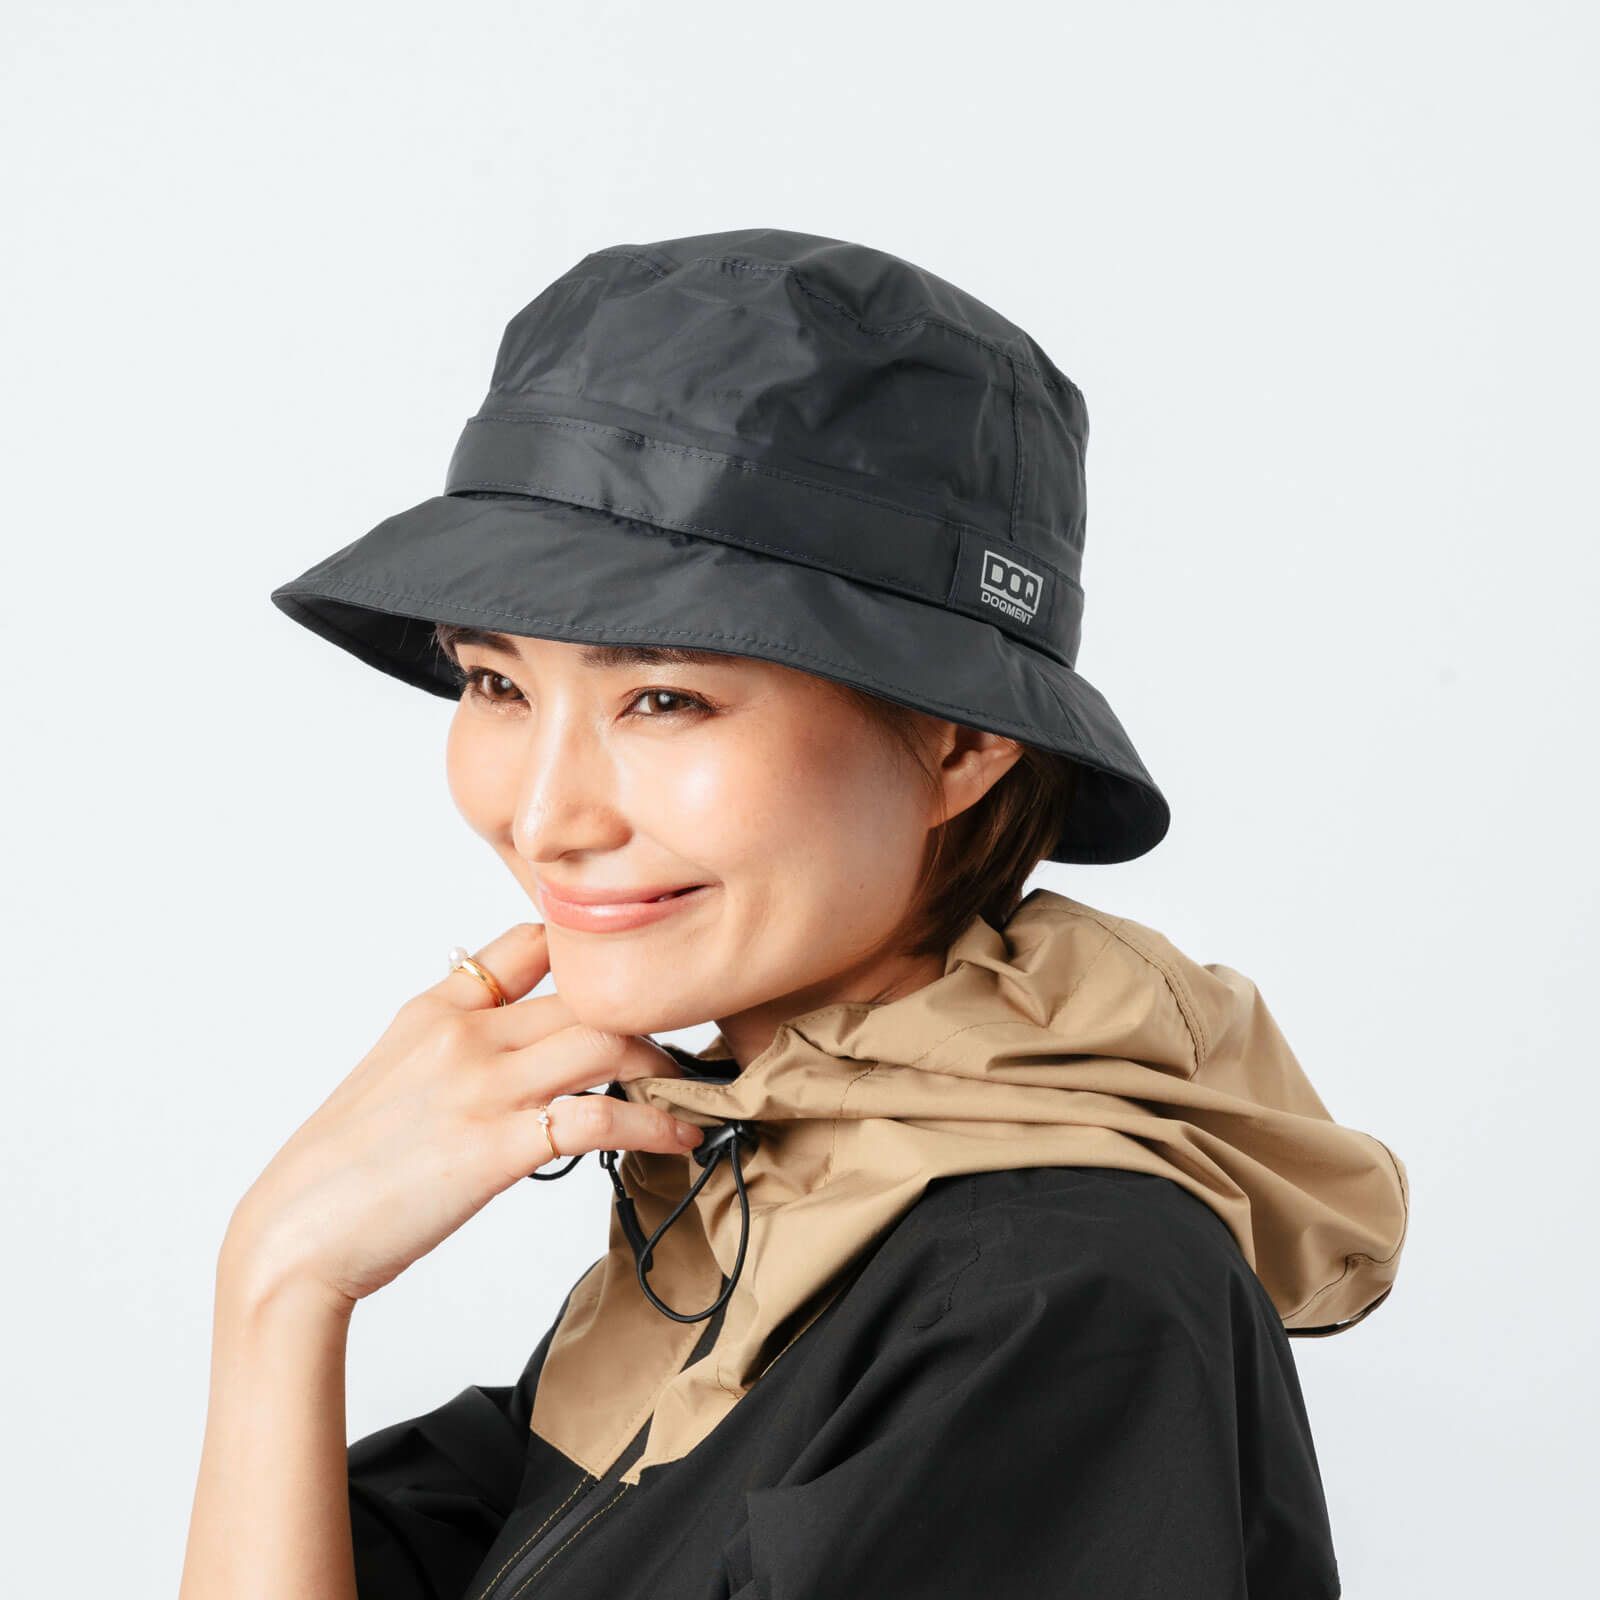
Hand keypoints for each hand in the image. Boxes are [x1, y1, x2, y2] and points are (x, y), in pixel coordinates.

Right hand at [221, 921, 703, 1310]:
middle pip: (588, 991)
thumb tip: (513, 1054)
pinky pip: (600, 1118)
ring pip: (606, 1040)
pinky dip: (654, 1124)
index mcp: (434, 1009)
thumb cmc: (342, 1170)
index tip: (632, 989)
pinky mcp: (497, 1147)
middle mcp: (463, 1033)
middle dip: (649, 1017)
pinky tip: (681, 1139)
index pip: (531, 940)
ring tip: (693, 1094)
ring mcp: (482, 1086)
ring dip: (664, 1066)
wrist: (292, 1238)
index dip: (591, 958)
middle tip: (687, 1049)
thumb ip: (453, 1048)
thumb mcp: (393, 1077)